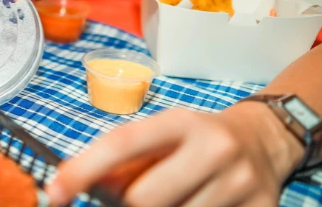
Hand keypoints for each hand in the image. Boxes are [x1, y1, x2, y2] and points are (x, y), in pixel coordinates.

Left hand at [48, 104, 304, 206]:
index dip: (83, 170)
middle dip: (124, 206)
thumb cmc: (197, 140)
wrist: (265, 140)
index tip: (56, 192)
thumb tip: (75, 183)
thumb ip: (121, 161)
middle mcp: (215, 149)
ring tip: (169, 199)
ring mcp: (242, 184)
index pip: (122, 144)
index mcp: (182, 122)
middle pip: (143, 198)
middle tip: (125, 201)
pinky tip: (191, 205)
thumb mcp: (161, 136)